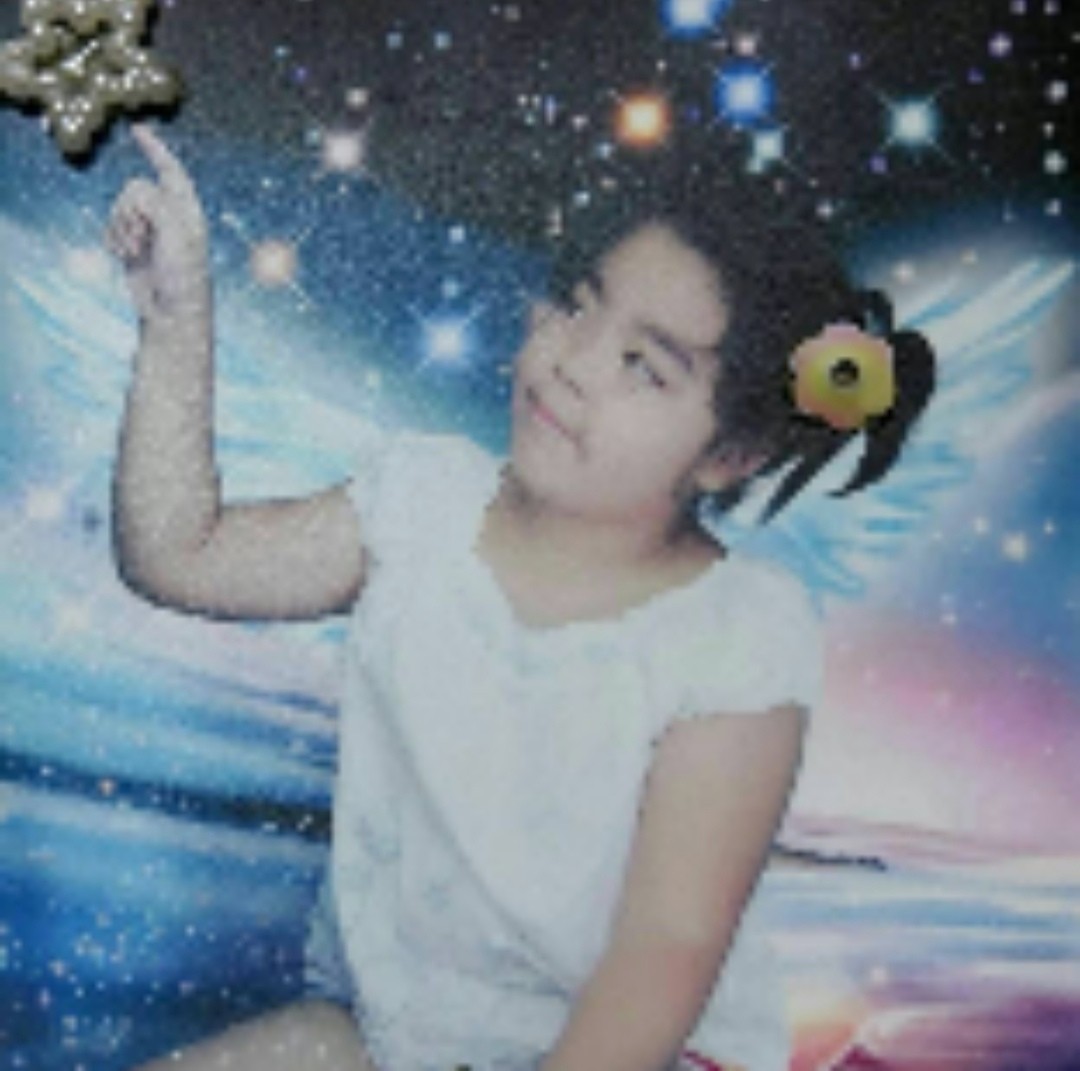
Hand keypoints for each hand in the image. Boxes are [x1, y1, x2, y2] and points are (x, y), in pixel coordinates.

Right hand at [106, 124, 209, 320]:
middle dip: (130, 210)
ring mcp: (148, 231)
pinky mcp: (131, 246)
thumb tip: (134, 193)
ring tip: (136, 252)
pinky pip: (110, 228)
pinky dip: (113, 240)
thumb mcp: (176, 232)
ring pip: (118, 208)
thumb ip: (154, 202)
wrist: (171, 311)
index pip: (171, 171)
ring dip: (122, 229)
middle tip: (143, 239)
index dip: (155, 150)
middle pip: (133, 188)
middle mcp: (168, 216)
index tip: (138, 130)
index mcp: (187, 210)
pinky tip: (124, 257)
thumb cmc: (182, 274)